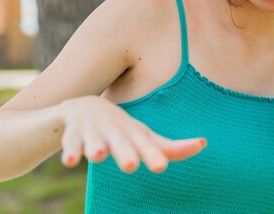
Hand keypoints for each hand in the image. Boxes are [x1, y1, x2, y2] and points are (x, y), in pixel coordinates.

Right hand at [58, 96, 206, 173]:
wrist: (82, 107)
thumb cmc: (122, 129)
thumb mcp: (144, 137)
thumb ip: (171, 148)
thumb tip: (203, 144)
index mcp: (134, 134)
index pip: (145, 146)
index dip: (153, 155)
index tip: (161, 167)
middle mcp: (115, 131)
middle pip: (121, 144)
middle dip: (125, 153)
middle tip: (131, 166)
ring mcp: (93, 132)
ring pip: (94, 142)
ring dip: (95, 148)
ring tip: (97, 155)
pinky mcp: (73, 136)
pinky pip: (70, 144)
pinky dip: (70, 152)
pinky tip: (69, 161)